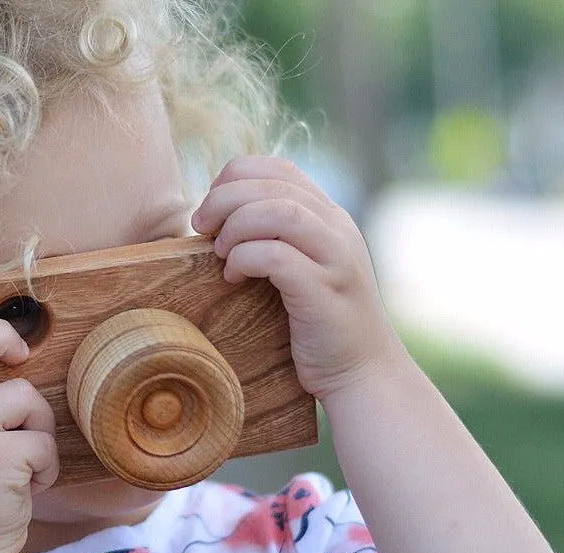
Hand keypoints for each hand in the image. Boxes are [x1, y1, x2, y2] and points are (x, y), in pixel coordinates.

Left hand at [191, 156, 403, 400]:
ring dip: (236, 226)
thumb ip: (276, 239)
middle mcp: (337, 229)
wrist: (362, 372)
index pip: (279, 168)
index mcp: (329, 217)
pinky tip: (233, 278)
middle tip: (201, 228)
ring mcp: (335, 259)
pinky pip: (277, 257)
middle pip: (272, 185)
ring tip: (220, 253)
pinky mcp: (324, 292)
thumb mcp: (302, 269)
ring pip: (279, 212)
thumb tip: (217, 221)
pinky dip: (245, 259)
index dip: (236, 177)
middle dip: (224, 199)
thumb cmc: (317, 324)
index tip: (211, 209)